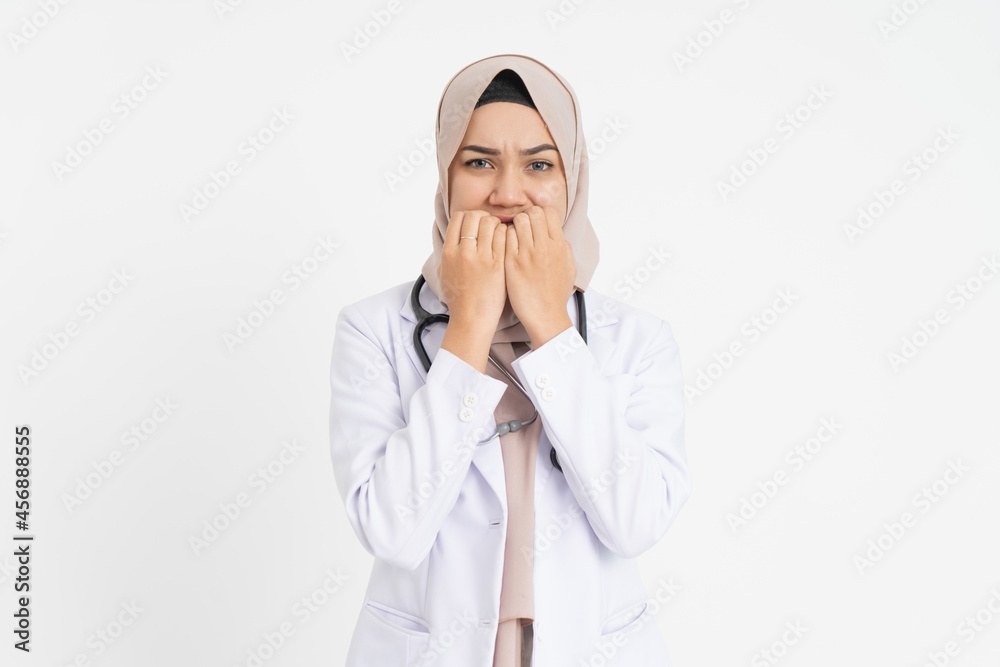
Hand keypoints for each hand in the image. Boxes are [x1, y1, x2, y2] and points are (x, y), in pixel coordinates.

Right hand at [437, 210, 506, 326]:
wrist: (471, 320)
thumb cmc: (459, 300)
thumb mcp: (444, 275)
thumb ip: (447, 256)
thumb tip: (451, 242)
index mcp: (448, 252)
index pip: (458, 218)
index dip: (469, 216)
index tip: (475, 223)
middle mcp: (463, 252)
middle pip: (474, 216)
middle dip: (483, 217)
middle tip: (490, 226)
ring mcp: (481, 257)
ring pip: (490, 222)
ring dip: (496, 224)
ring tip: (499, 234)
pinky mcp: (498, 264)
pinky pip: (503, 236)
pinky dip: (506, 233)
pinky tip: (507, 242)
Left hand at [504, 205, 576, 345]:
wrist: (546, 316)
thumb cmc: (556, 295)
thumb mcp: (569, 269)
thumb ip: (564, 249)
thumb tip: (558, 236)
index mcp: (559, 246)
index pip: (549, 212)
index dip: (540, 214)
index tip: (535, 223)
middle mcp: (545, 247)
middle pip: (533, 212)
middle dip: (526, 216)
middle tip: (521, 228)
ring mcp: (527, 254)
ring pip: (518, 221)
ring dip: (514, 225)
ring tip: (513, 237)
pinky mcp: (512, 263)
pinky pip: (505, 237)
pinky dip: (504, 237)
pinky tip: (504, 247)